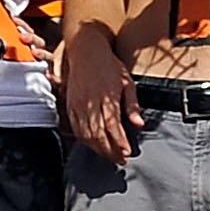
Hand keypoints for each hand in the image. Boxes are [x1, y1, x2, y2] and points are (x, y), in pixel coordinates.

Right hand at [62, 27, 138, 161]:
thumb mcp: (127, 82)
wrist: (86, 51)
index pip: (112, 126)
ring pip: (85, 134)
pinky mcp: (70, 106)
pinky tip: (93, 145)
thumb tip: (139, 124)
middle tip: (120, 159)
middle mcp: (90, 102)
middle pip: (98, 134)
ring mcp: (78, 105)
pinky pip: (76, 128)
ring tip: (109, 156)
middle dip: (109, 151)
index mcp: (106, 96)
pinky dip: (85, 140)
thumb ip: (132, 105)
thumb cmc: (108, 65)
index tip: (127, 153)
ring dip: (98, 149)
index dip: (119, 142)